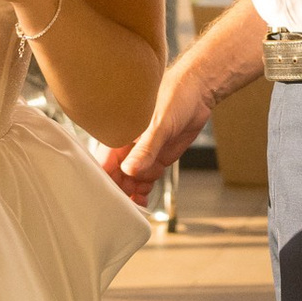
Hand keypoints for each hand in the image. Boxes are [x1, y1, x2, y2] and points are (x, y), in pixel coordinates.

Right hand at [116, 47, 217, 191]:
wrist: (198, 92)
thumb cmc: (174, 96)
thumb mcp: (159, 124)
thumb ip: (146, 148)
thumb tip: (129, 169)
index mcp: (120, 133)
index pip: (104, 162)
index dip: (103, 180)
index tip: (104, 197)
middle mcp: (128, 145)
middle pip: (116, 175)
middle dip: (118, 191)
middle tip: (122, 208)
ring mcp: (143, 153)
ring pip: (130, 180)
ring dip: (131, 193)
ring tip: (135, 205)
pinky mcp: (157, 157)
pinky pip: (145, 178)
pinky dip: (143, 190)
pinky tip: (143, 199)